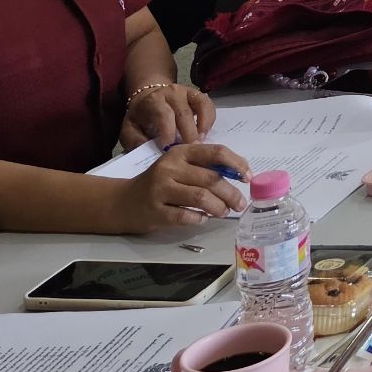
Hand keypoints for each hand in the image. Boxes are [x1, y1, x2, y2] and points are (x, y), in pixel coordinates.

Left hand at [118, 80, 215, 150]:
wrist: (149, 97)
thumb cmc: (141, 118)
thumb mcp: (130, 129)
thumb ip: (135, 140)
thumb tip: (146, 151)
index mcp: (153, 100)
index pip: (163, 114)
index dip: (168, 131)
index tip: (169, 149)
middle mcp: (172, 92)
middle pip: (184, 112)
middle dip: (188, 134)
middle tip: (190, 151)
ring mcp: (188, 92)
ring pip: (200, 106)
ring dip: (202, 126)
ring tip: (200, 143)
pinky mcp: (199, 95)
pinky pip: (209, 105)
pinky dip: (210, 120)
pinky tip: (205, 134)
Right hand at [121, 141, 248, 229]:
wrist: (123, 201)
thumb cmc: (160, 182)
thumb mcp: (180, 166)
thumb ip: (205, 167)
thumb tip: (240, 174)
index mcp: (181, 152)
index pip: (216, 153)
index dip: (237, 164)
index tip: (248, 177)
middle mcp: (170, 168)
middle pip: (211, 179)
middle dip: (231, 193)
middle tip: (240, 204)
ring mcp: (160, 189)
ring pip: (200, 197)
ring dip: (218, 207)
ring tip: (224, 212)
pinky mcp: (155, 211)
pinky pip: (185, 216)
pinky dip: (199, 219)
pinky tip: (203, 219)